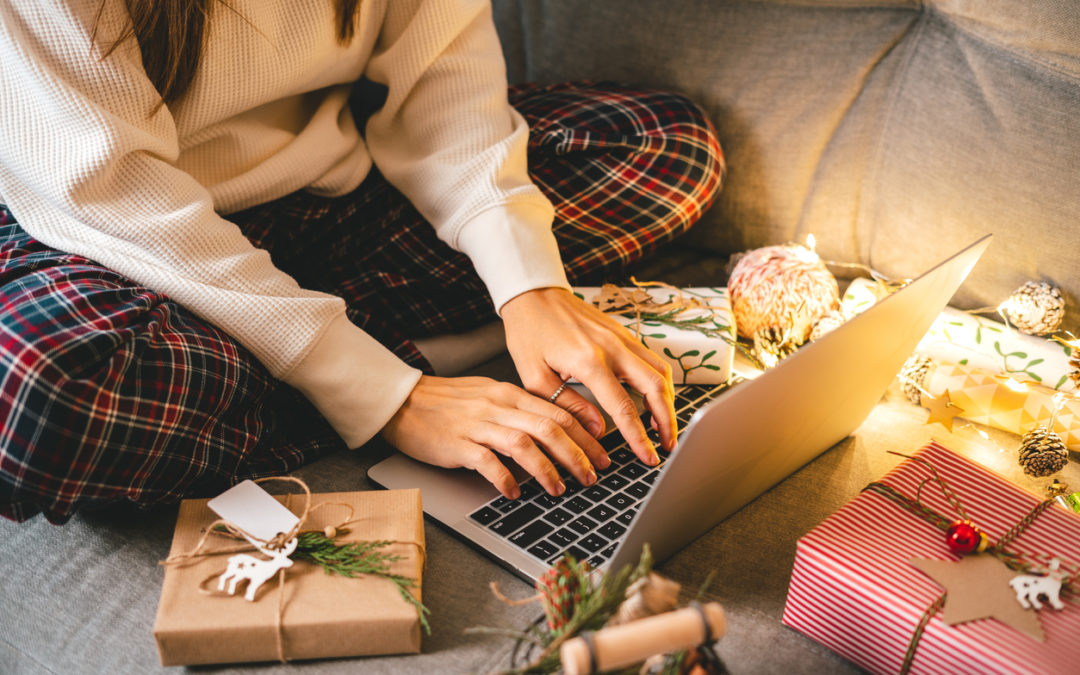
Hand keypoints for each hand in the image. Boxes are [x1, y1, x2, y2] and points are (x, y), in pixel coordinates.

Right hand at [379, 375, 609, 497]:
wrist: (403, 401)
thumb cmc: (447, 403)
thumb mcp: (490, 397)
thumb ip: (520, 412)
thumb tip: (554, 432)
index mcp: (510, 394)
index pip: (559, 412)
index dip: (586, 435)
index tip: (603, 454)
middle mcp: (499, 406)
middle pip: (551, 428)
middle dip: (578, 455)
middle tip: (593, 477)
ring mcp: (478, 424)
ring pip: (525, 444)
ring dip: (549, 470)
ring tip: (560, 489)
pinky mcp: (458, 443)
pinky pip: (488, 462)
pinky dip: (506, 479)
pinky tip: (515, 492)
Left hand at [500, 287, 676, 464]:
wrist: (533, 294)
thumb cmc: (528, 333)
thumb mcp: (535, 376)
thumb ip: (568, 405)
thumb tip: (597, 430)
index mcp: (588, 361)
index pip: (623, 408)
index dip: (638, 437)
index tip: (648, 456)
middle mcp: (612, 347)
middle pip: (656, 388)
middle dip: (668, 421)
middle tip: (667, 446)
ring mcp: (622, 337)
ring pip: (661, 371)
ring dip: (669, 401)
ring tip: (664, 427)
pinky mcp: (623, 332)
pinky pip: (653, 358)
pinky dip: (660, 382)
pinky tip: (655, 399)